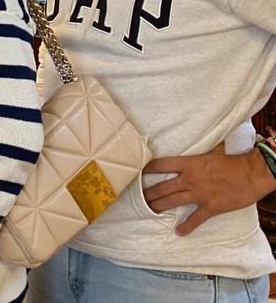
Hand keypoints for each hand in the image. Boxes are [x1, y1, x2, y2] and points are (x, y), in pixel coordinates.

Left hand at [143, 143, 275, 235]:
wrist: (251, 173)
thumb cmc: (231, 163)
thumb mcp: (206, 156)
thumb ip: (192, 161)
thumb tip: (182, 162)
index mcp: (188, 164)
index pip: (160, 165)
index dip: (147, 169)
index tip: (137, 173)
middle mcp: (189, 179)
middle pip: (161, 187)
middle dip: (148, 193)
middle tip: (137, 197)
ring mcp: (199, 194)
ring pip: (171, 202)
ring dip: (158, 207)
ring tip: (148, 210)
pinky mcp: (210, 207)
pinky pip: (195, 219)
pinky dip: (186, 227)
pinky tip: (178, 232)